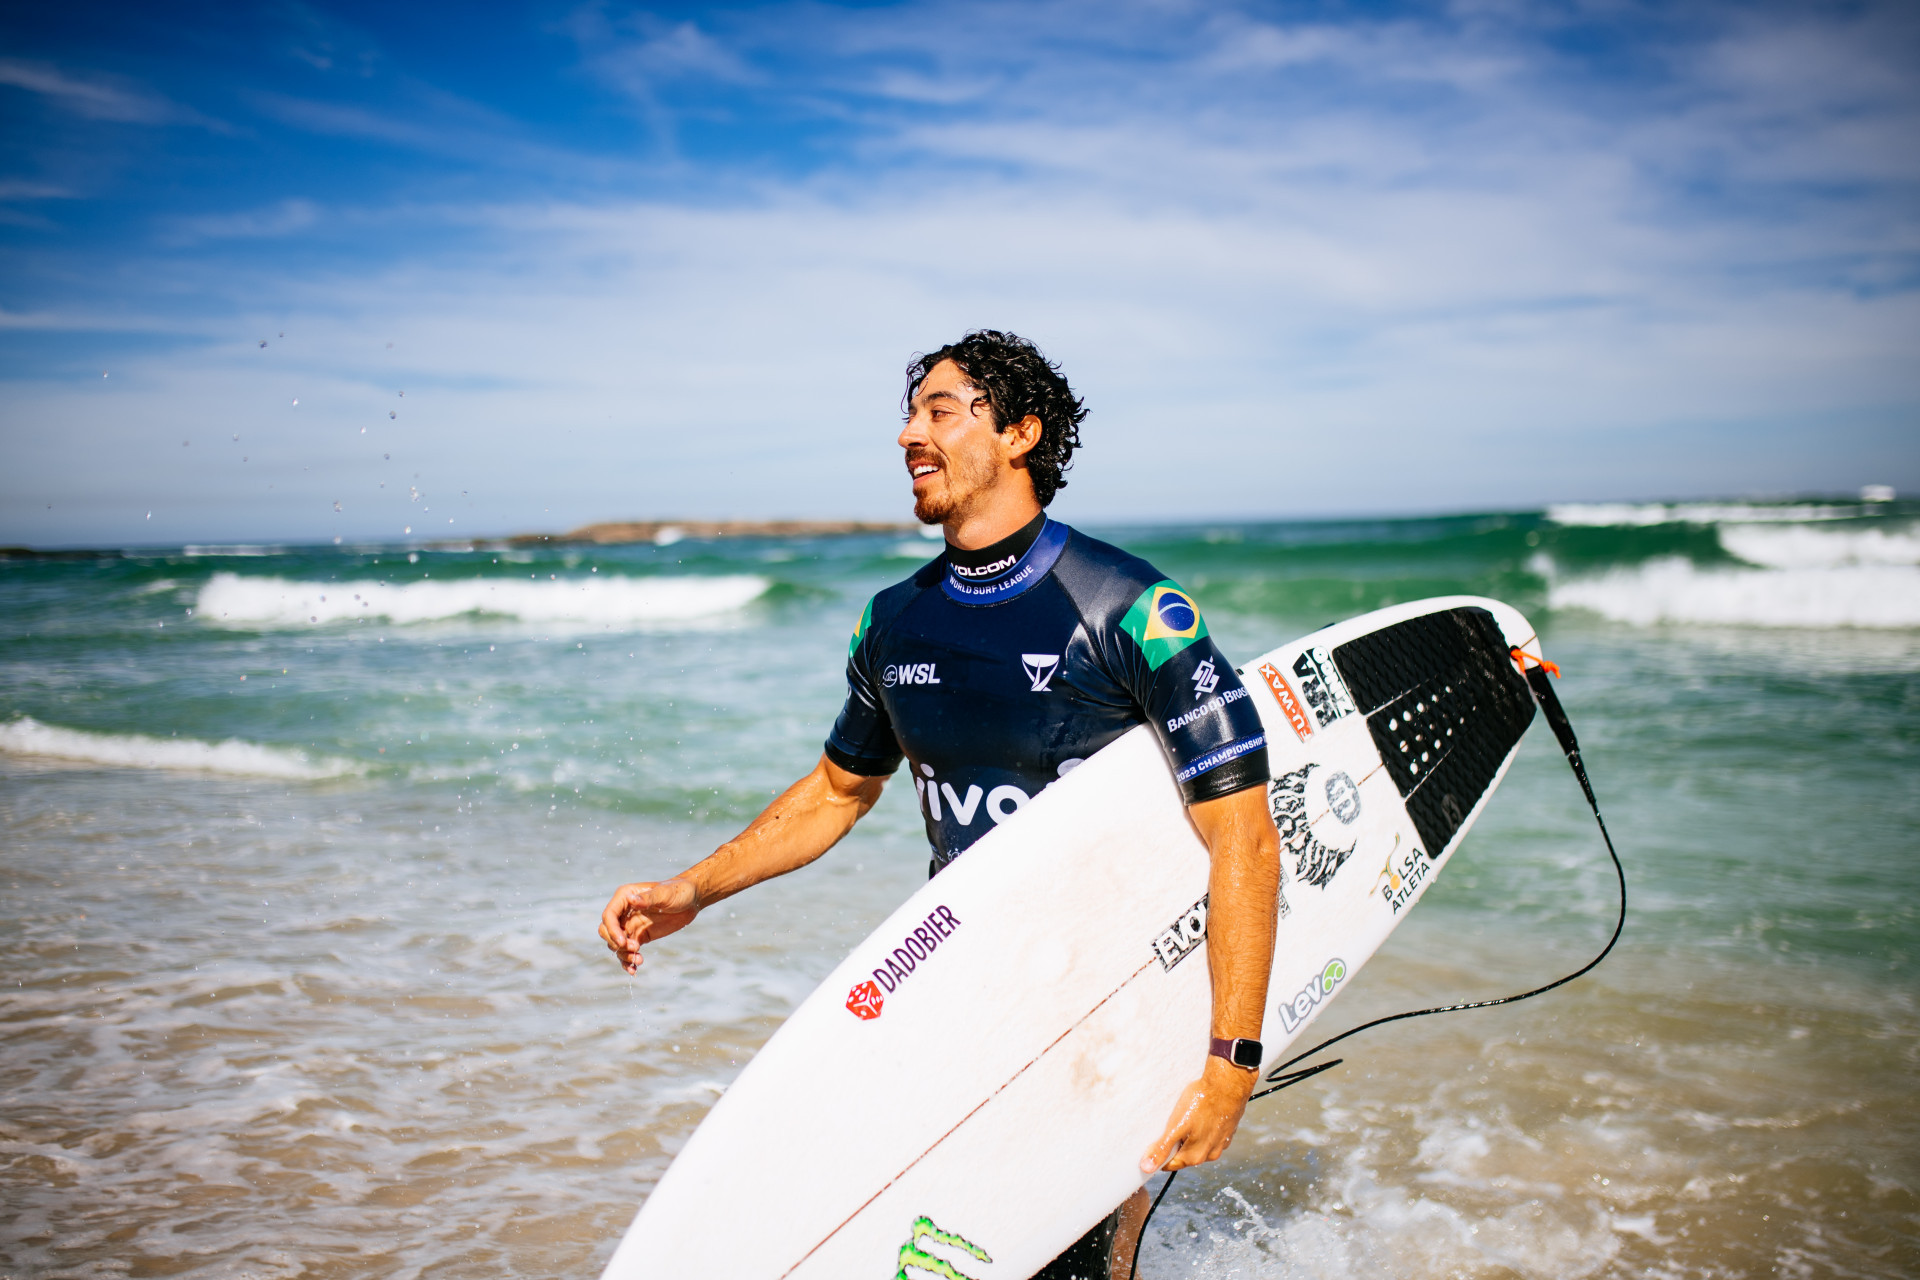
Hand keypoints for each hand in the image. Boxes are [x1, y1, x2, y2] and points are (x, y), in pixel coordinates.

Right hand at [598, 878, 700, 973]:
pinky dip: (628, 960)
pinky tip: (634, 969)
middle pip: (607, 931)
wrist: (692, 900)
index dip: (612, 930)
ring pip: (616, 943)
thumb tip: (631, 900)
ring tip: (639, 960)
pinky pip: (627, 950)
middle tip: (635, 949)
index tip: (623, 942)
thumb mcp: (665, 894)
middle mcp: (624, 911)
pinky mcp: (639, 936)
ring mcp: (631, 924)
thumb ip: (649, 898)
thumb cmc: (678, 891)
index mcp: (625, 896)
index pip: (609, 916)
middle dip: (616, 943)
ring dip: (623, 954)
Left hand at [1140, 1054, 1254, 1172]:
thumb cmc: (1201, 1103)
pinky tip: (1199, 1116)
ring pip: (1198, 1146)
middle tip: (1166, 1128)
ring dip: (1189, 1138)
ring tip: (1183, 1120)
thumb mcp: (1176, 1126)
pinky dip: (1202, 1130)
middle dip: (1174, 1146)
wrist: (1228, 1084)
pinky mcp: (1227, 1131)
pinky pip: (1210, 1136)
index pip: (1171, 1164)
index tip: (1152, 1145)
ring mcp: (1221, 1143)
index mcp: (1195, 1156)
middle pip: (1185, 1156)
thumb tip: (1147, 1167)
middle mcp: (1210, 1154)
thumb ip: (1162, 1148)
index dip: (1160, 1156)